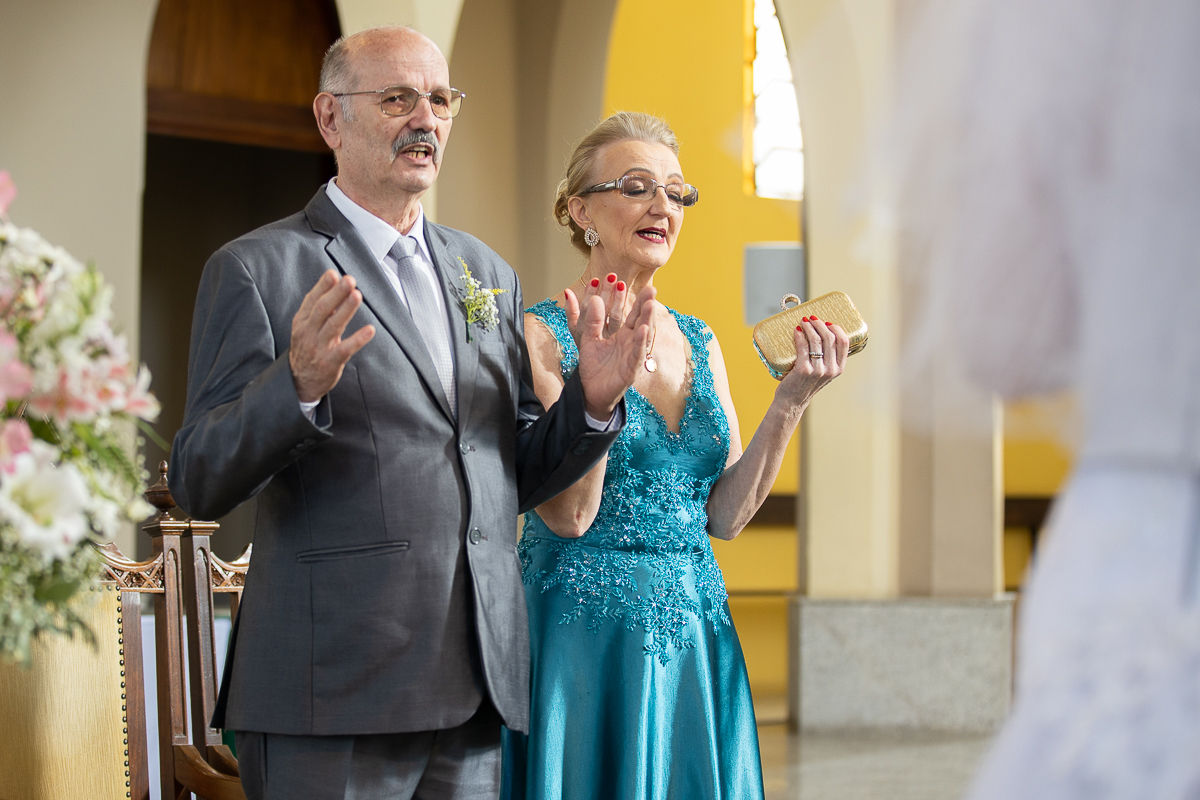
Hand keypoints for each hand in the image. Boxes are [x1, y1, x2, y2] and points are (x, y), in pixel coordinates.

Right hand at [289, 270, 375, 402]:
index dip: (323, 286)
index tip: (334, 273)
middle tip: (349, 280)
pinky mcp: (330, 362)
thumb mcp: (305, 327)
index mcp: (302, 322)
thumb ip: (318, 306)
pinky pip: (345, 349)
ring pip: (333, 326)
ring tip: (357, 295)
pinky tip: (370, 330)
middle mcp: (308, 333)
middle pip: (322, 310)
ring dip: (346, 310)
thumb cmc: (307, 348)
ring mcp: (319, 348)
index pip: (312, 300)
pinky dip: (358, 339)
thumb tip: (334, 280)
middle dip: (336, 293)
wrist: (298, 381)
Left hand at [566, 278, 655, 419]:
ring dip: (647, 320)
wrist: (590, 392)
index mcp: (622, 335)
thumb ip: (592, 320)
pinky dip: (640, 342)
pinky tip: (643, 330)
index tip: (645, 285)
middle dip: (646, 306)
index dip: (638, 301)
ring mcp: (632, 356)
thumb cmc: (593, 367)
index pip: (632, 315)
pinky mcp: (630, 370)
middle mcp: (630, 344)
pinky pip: (637, 354)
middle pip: (641, 322)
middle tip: (652, 289)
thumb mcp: (588, 339)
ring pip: (642, 336)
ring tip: (650, 305)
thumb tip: (593, 298)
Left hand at [776, 316, 848, 409]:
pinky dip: (799, 336)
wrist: (792, 401)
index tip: (827, 322)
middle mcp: (831, 369)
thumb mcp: (823, 373)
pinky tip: (796, 331)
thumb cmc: (806, 384)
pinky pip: (803, 347)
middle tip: (811, 318)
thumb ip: (828, 359)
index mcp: (839, 368)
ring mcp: (818, 370)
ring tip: (803, 321)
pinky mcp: (803, 370)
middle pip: (829, 338)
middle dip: (820, 324)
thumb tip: (823, 334)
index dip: (836, 328)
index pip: (844, 342)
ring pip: (816, 340)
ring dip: (809, 327)